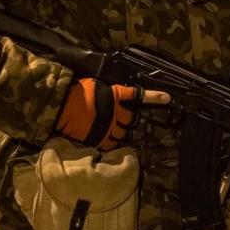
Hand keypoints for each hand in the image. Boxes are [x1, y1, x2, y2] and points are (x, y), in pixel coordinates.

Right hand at [55, 78, 169, 150]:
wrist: (62, 108)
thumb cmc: (76, 93)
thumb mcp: (95, 85)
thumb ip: (109, 92)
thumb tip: (115, 94)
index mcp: (116, 96)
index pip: (139, 96)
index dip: (154, 97)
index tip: (167, 98)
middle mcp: (117, 112)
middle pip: (134, 119)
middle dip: (135, 120)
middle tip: (131, 120)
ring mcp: (110, 128)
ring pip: (126, 133)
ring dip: (125, 132)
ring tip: (118, 130)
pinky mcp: (101, 140)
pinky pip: (113, 143)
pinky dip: (113, 142)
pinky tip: (109, 140)